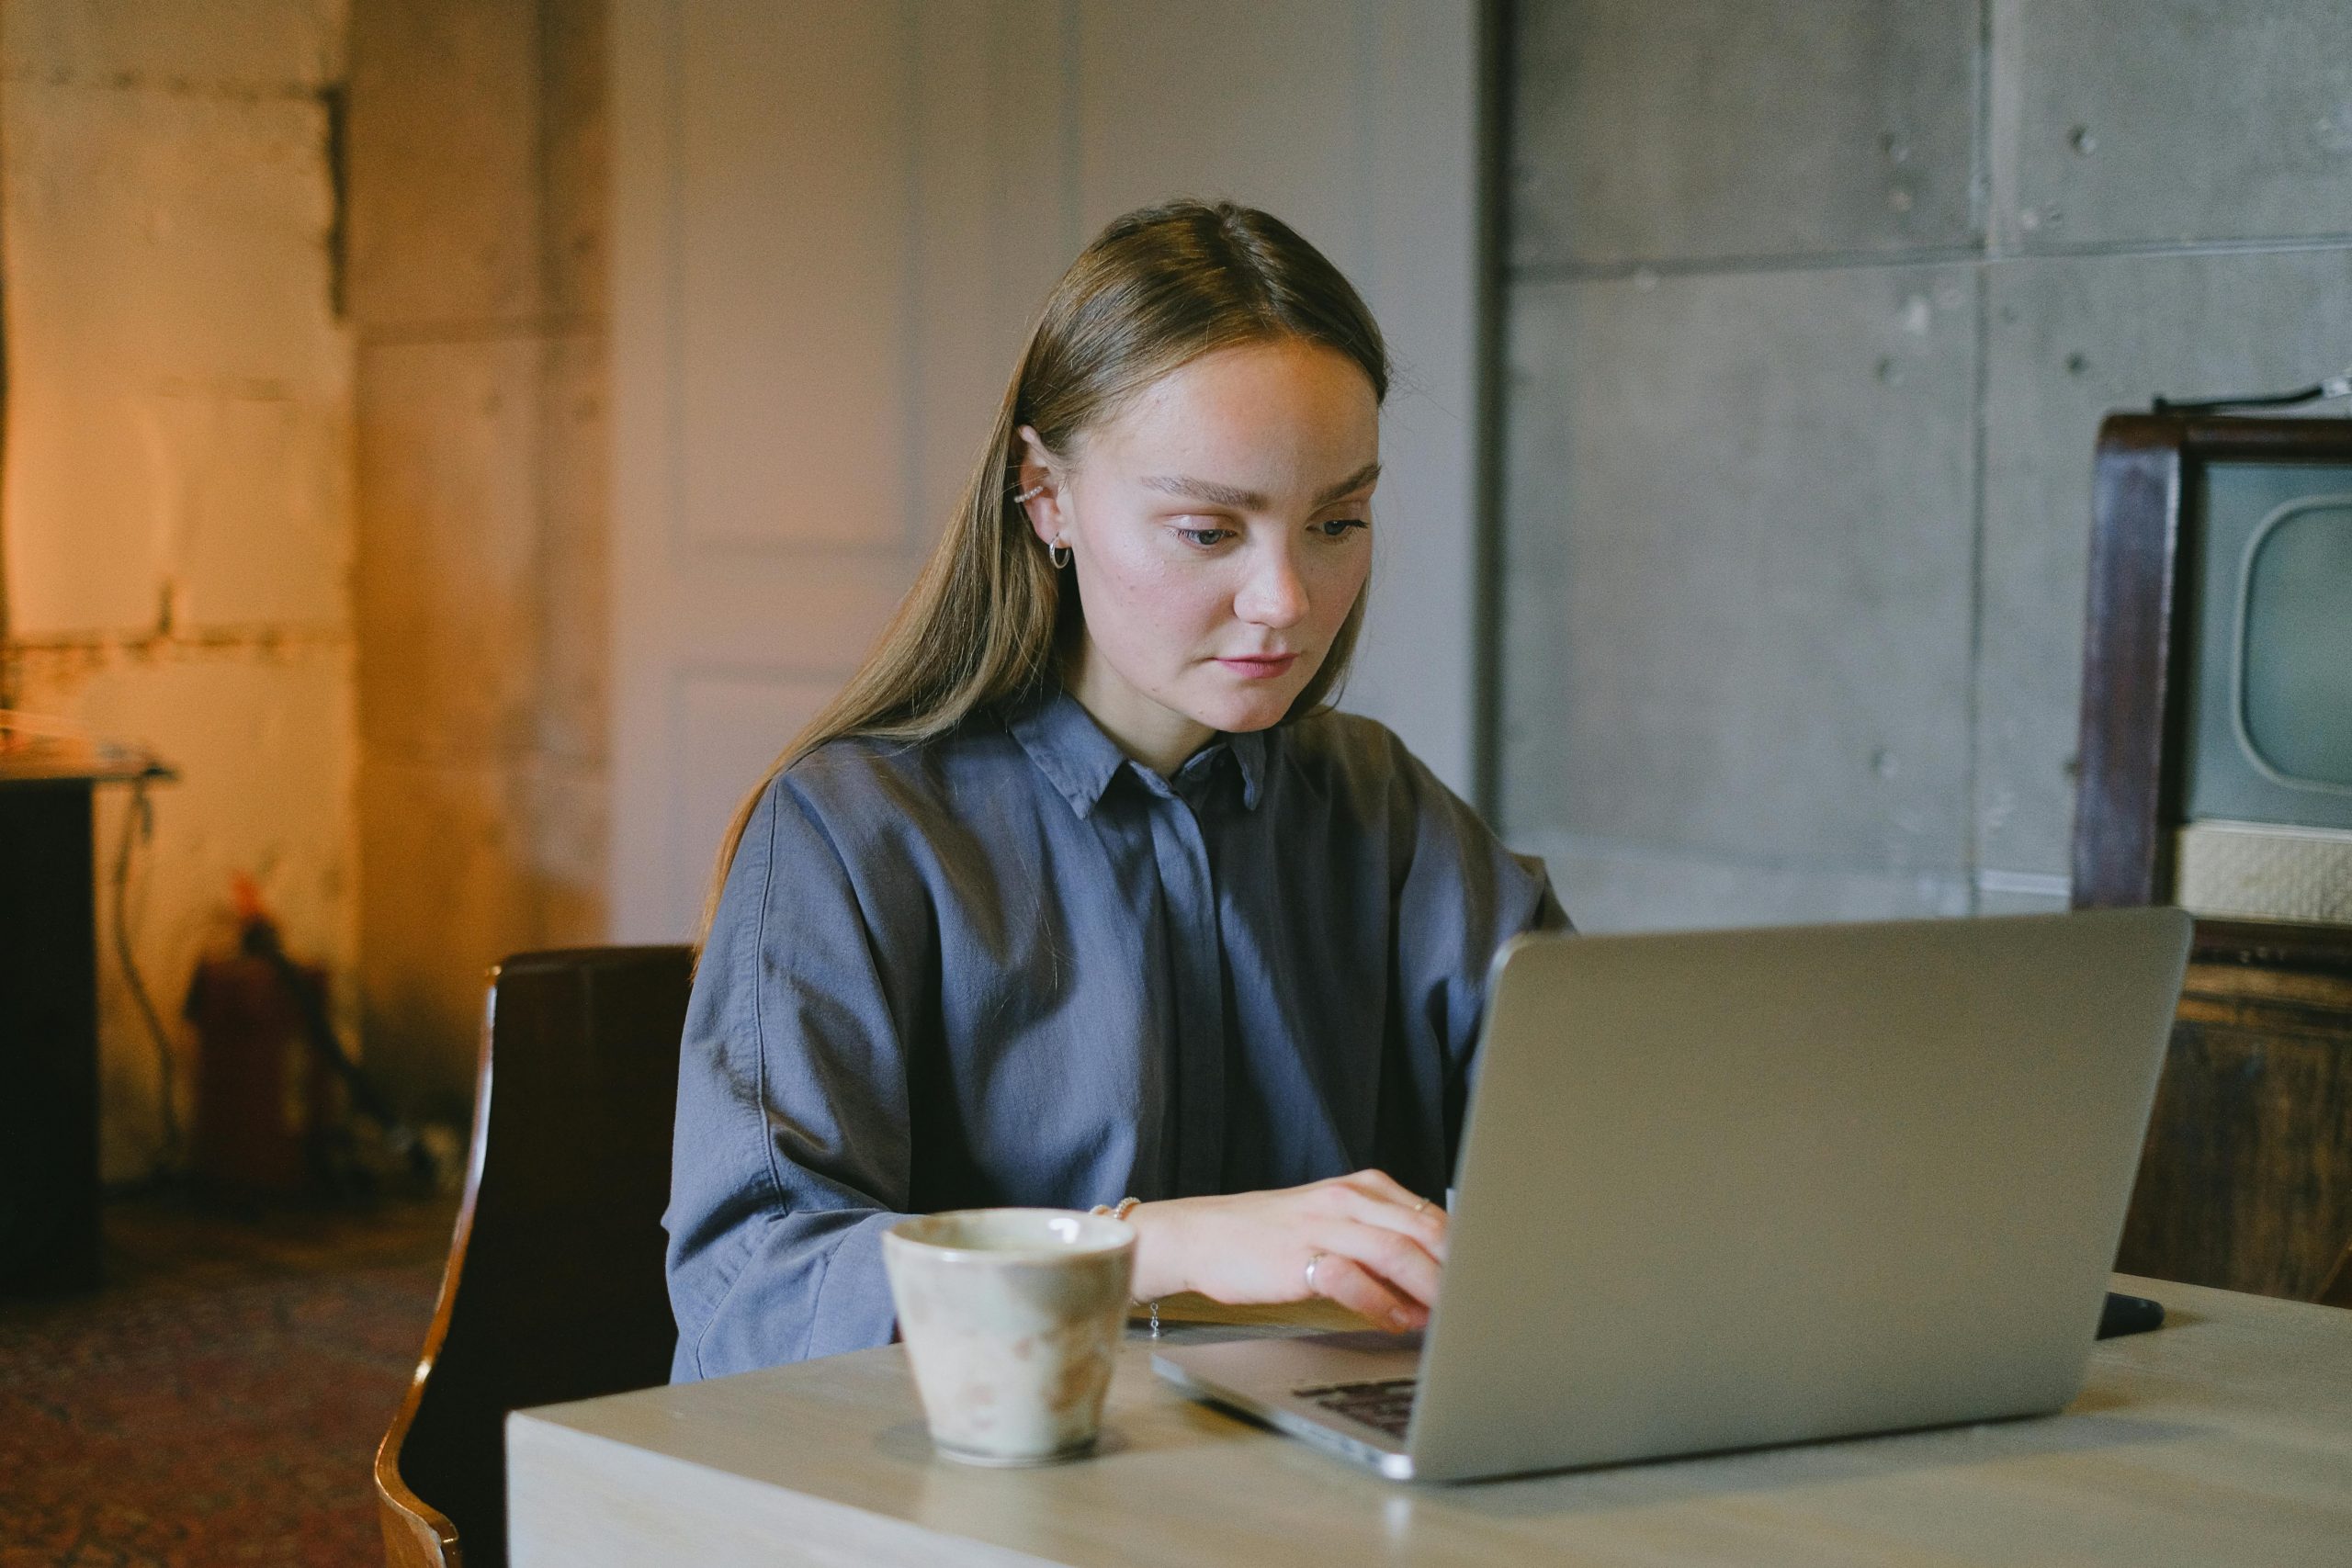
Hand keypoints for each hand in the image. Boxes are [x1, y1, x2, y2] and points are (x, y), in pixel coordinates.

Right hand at [1126, 1170, 1446, 1331]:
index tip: (1487, 1281)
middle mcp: (1346, 1199)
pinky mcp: (1298, 1256)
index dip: (1465, 1251)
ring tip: (1449, 1317)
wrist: (1203, 1235)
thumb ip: (1382, 1246)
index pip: (1432, 1215)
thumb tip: (1434, 1286)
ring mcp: (1322, 1226)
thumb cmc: (1272, 1236)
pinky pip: (1351, 1277)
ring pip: (1394, 1250)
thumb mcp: (1334, 1224)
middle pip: (1423, 1231)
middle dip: (1457, 1271)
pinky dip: (1381, 1302)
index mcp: (1362, 1188)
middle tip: (1478, 1304)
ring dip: (1429, 1287)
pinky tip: (1397, 1320)